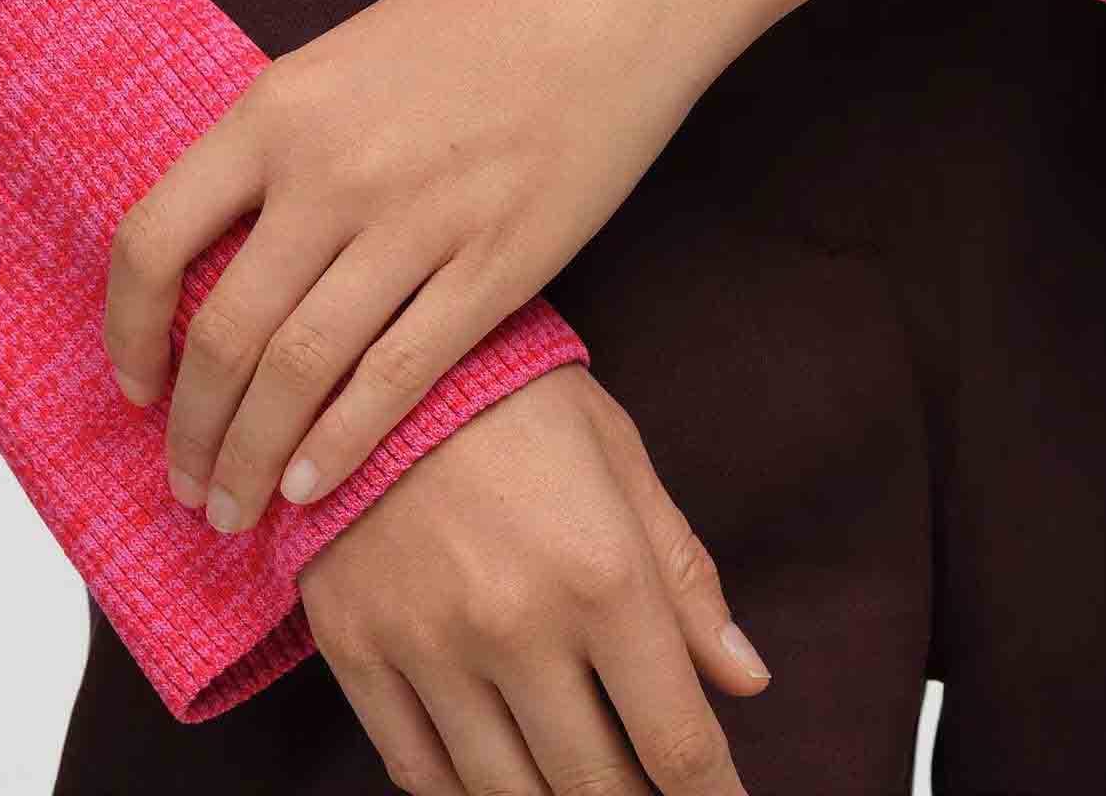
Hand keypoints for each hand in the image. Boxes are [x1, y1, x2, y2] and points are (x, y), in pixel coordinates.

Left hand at [104, 0, 836, 529]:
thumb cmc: (482, 16)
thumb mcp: (346, 62)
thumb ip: (284, 151)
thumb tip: (233, 262)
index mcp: (279, 110)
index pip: (154, 241)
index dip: (127, 332)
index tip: (131, 387)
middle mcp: (332, 171)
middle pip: (224, 333)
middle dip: (193, 430)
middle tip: (185, 483)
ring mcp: (416, 222)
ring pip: (301, 370)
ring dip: (254, 454)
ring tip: (236, 506)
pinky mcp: (498, 263)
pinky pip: (398, 374)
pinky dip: (344, 442)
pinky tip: (316, 482)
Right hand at [300, 362, 770, 795]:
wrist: (374, 354)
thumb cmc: (520, 400)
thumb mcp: (621, 463)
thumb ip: (684, 579)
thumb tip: (747, 678)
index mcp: (604, 575)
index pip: (676, 739)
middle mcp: (519, 627)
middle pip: (594, 786)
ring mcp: (431, 646)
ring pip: (504, 795)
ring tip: (582, 793)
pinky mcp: (358, 649)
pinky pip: (415, 769)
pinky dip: (462, 795)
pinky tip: (497, 782)